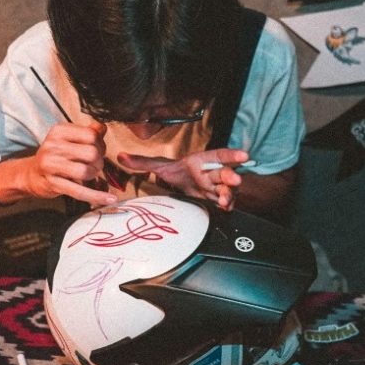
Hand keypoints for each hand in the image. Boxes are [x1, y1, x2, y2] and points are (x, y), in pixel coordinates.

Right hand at [23, 121, 116, 205]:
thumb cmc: (54, 156)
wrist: (32, 174)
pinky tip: (109, 199)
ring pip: (87, 171)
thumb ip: (88, 132)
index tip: (99, 150)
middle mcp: (53, 146)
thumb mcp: (68, 139)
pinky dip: (97, 196)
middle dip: (99, 161)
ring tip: (90, 174)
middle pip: (92, 153)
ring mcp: (51, 165)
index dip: (101, 144)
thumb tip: (102, 128)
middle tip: (95, 164)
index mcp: (59, 131)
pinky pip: (80, 191)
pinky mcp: (53, 183)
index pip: (91, 134)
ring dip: (94, 174)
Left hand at [117, 149, 249, 209]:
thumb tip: (120, 156)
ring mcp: (216, 187)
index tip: (244, 156)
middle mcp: (213, 173)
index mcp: (203, 161)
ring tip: (224, 200)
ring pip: (226, 189)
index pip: (220, 155)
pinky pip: (225, 203)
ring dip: (228, 194)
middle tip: (234, 180)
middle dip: (230, 177)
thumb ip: (142, 163)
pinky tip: (225, 209)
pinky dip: (226, 206)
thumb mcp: (161, 167)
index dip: (232, 155)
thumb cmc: (180, 172)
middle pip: (224, 173)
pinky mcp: (216, 200)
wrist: (187, 184)